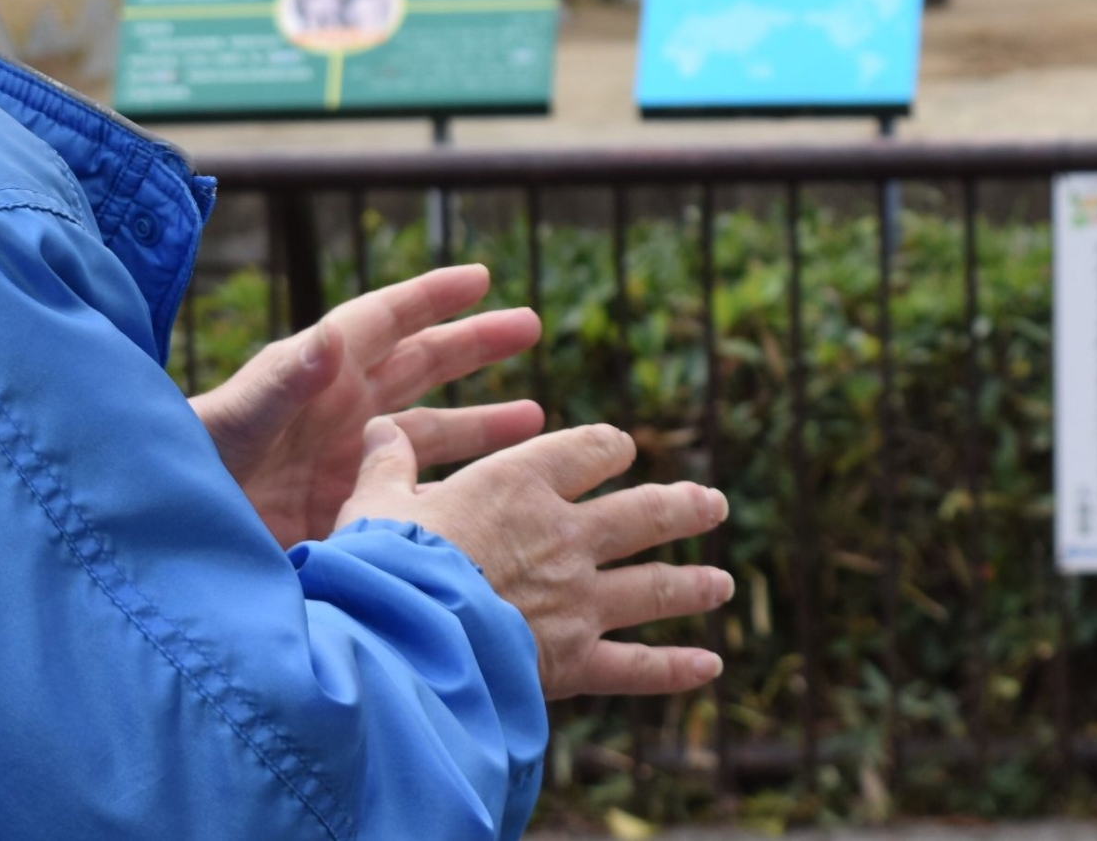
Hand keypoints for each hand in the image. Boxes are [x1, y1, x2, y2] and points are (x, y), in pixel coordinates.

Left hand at [192, 263, 544, 547]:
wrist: (163, 547)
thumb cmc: (181, 474)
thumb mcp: (231, 425)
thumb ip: (280, 383)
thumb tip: (332, 337)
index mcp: (315, 377)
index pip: (382, 322)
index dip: (430, 297)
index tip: (480, 277)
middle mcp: (337, 414)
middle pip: (417, 366)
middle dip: (473, 346)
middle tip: (530, 325)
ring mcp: (344, 463)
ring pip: (425, 432)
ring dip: (478, 424)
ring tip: (536, 419)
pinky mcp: (346, 510)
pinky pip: (411, 491)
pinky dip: (452, 488)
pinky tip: (493, 496)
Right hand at [339, 418, 732, 699]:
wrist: (402, 641)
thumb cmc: (382, 565)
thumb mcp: (374, 503)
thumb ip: (388, 465)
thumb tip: (381, 428)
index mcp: (519, 485)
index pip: (585, 451)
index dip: (608, 447)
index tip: (620, 448)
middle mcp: (564, 536)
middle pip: (643, 514)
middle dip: (682, 508)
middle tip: (712, 503)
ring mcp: (578, 600)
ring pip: (653, 587)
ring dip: (693, 584)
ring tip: (722, 583)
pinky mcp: (575, 662)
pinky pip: (637, 667)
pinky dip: (675, 669)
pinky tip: (709, 667)